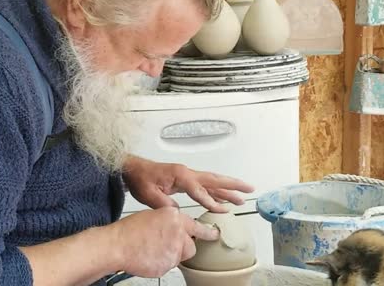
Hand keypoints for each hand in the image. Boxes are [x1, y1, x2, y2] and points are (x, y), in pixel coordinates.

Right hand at [108, 207, 218, 277]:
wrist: (117, 244)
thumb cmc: (130, 230)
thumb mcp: (153, 216)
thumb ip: (169, 222)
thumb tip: (174, 229)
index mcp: (175, 217)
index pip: (198, 226)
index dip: (208, 232)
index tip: (215, 234)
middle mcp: (179, 232)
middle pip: (191, 246)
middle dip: (181, 249)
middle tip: (167, 247)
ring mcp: (175, 249)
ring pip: (179, 258)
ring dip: (170, 256)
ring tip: (152, 250)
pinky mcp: (168, 264)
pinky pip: (168, 267)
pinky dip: (160, 264)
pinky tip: (148, 257)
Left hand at [123, 155, 253, 212]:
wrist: (134, 170)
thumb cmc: (141, 179)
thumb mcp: (149, 194)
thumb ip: (164, 203)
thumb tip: (178, 212)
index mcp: (180, 175)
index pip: (199, 190)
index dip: (211, 201)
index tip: (222, 211)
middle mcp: (187, 173)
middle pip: (214, 179)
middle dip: (233, 185)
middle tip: (249, 189)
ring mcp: (188, 176)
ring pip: (212, 182)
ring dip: (228, 189)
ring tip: (242, 197)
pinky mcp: (186, 180)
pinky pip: (205, 186)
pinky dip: (215, 193)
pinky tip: (223, 201)